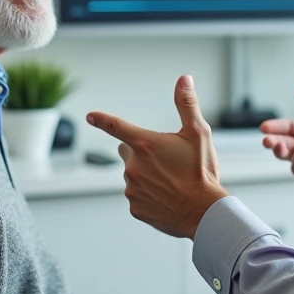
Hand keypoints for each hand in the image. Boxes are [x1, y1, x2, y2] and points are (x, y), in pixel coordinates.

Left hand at [86, 75, 227, 239]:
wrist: (203, 213)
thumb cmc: (201, 172)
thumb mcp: (198, 133)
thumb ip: (187, 104)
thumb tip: (184, 80)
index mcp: (145, 144)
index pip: (116, 127)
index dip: (102, 119)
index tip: (90, 116)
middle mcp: (134, 167)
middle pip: (127, 152)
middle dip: (141, 152)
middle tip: (165, 160)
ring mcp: (132, 189)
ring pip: (133, 176)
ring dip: (146, 175)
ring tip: (172, 182)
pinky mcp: (135, 208)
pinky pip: (138, 196)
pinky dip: (149, 195)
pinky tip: (168, 197)